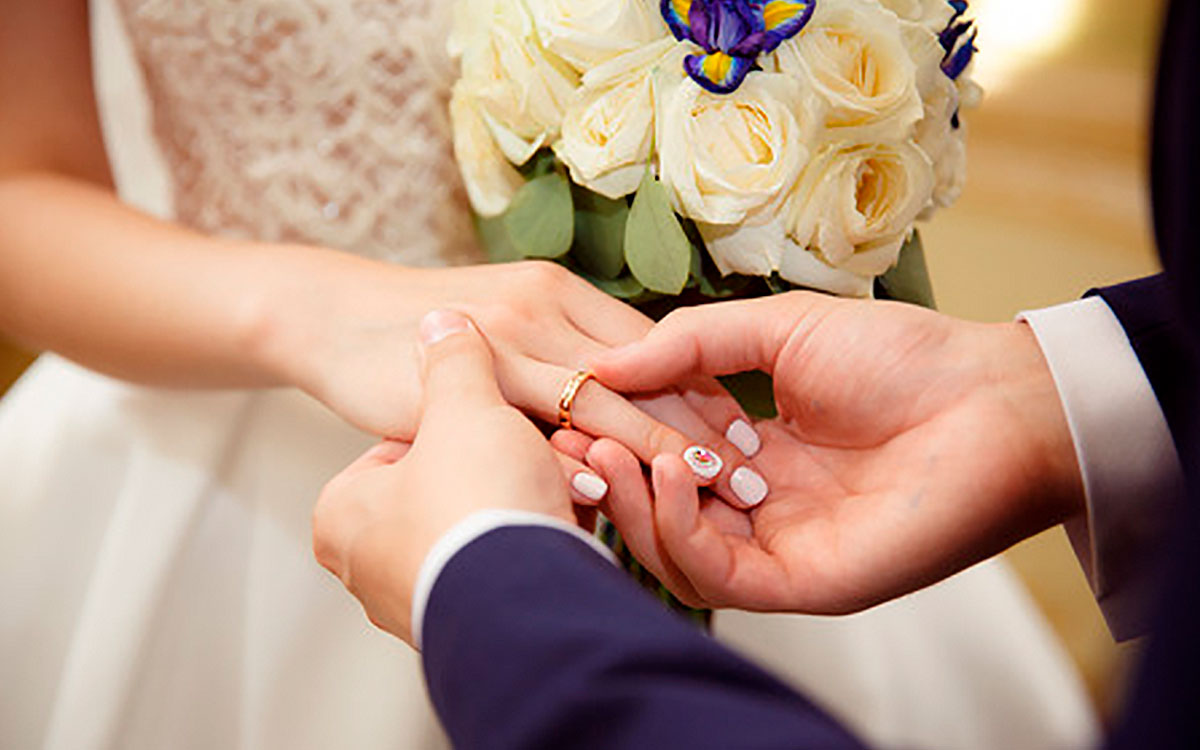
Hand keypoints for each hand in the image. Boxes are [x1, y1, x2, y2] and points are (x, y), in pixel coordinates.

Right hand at [261, 252, 766, 507]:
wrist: (331, 315)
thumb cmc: (423, 325)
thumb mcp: (505, 323)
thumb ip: (559, 354)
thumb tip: (621, 406)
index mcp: (560, 293)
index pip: (652, 343)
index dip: (700, 391)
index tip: (745, 436)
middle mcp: (543, 307)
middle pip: (640, 371)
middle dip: (697, 425)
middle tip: (750, 475)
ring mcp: (505, 340)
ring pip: (600, 400)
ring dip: (655, 447)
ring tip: (707, 489)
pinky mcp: (464, 383)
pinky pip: (534, 427)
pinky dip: (578, 462)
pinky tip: (611, 496)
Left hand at [313, 310, 590, 645]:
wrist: (527, 605)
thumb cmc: (477, 503)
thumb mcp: (462, 408)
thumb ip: (454, 358)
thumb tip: (443, 321)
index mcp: (344, 510)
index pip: (407, 440)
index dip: (467, 414)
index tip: (503, 407)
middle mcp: (367, 562)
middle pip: (450, 483)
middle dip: (505, 459)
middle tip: (547, 441)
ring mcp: (417, 598)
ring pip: (483, 524)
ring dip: (528, 496)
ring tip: (565, 478)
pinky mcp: (473, 620)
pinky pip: (506, 562)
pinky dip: (535, 536)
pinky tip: (567, 516)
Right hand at [587, 293, 1083, 613]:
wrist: (991, 397)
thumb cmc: (901, 358)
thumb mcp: (779, 330)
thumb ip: (691, 344)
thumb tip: (601, 363)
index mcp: (756, 454)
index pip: (662, 458)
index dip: (615, 435)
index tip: (575, 402)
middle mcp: (761, 509)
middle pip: (659, 513)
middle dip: (610, 477)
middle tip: (574, 436)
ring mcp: (781, 548)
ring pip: (677, 555)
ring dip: (633, 507)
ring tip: (608, 453)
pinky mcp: (804, 581)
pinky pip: (718, 577)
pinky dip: (680, 530)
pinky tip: (668, 475)